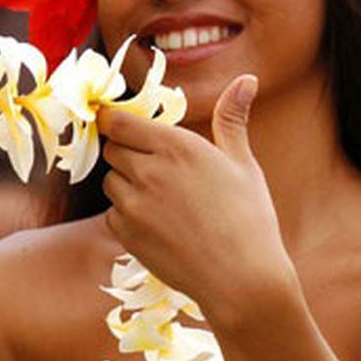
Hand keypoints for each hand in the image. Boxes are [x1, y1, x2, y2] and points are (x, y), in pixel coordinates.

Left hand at [99, 74, 296, 323]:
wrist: (242, 280)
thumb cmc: (249, 219)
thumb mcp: (243, 164)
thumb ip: (232, 119)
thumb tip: (247, 80)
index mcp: (178, 146)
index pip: (119, 121)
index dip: (118, 122)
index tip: (128, 128)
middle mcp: (150, 170)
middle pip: (113, 149)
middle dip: (129, 153)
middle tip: (158, 170)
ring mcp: (134, 204)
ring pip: (111, 181)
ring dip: (127, 185)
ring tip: (165, 201)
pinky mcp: (127, 234)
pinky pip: (113, 213)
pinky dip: (128, 216)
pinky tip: (161, 226)